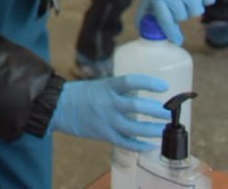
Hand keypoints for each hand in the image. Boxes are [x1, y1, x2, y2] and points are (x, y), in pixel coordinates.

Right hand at [51, 75, 168, 150]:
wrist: (58, 107)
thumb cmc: (81, 95)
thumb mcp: (100, 85)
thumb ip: (120, 91)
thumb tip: (142, 96)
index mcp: (107, 87)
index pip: (130, 81)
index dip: (148, 83)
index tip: (164, 86)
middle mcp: (108, 103)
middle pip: (136, 106)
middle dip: (155, 110)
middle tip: (168, 112)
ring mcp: (106, 120)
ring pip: (134, 128)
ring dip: (152, 130)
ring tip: (163, 130)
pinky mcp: (104, 134)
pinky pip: (125, 143)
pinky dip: (139, 146)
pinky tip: (150, 146)